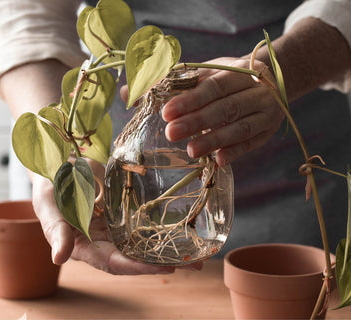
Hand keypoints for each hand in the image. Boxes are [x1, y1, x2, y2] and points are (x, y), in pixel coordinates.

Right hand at [30, 169, 202, 274]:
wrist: (57, 164)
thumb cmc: (48, 187)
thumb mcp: (48, 207)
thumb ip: (55, 231)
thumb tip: (58, 259)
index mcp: (84, 247)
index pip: (113, 263)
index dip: (138, 267)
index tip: (165, 268)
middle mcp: (103, 242)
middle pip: (135, 258)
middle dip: (164, 263)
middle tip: (196, 266)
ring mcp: (115, 228)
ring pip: (144, 242)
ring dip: (169, 248)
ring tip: (200, 253)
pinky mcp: (123, 212)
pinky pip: (144, 222)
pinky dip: (163, 227)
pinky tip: (185, 227)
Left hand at [161, 58, 283, 165]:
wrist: (274, 78)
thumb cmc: (229, 77)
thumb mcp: (210, 71)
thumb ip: (179, 81)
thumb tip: (136, 93)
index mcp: (239, 71)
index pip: (214, 86)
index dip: (190, 100)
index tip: (167, 113)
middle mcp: (257, 91)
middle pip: (226, 108)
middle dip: (197, 121)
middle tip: (171, 133)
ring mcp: (266, 112)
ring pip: (240, 128)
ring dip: (214, 140)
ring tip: (191, 151)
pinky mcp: (267, 132)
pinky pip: (251, 144)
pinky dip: (235, 152)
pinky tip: (219, 160)